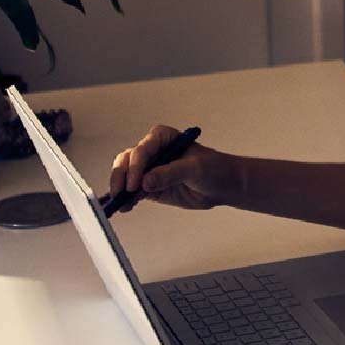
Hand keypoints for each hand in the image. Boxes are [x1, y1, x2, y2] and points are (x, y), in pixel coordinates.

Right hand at [107, 124, 238, 210]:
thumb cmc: (214, 168)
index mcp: (162, 137)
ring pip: (126, 177)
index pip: (142, 150)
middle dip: (121, 177)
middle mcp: (152, 151)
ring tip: (120, 203)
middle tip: (121, 193)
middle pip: (127, 161)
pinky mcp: (150, 187)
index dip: (136, 166)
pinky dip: (128, 199)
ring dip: (121, 190)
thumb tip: (146, 181)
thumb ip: (171, 173)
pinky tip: (126, 207)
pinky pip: (134, 192)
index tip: (136, 183)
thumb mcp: (195, 168)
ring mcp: (149, 169)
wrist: (224, 185)